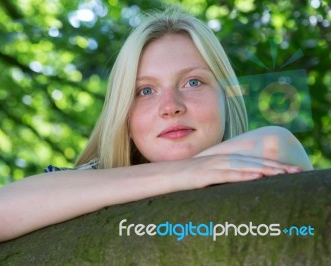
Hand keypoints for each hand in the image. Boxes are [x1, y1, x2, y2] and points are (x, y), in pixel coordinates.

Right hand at [162, 154, 301, 190]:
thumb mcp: (206, 175)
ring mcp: (213, 166)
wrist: (164, 175)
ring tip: (284, 174)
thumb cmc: (185, 178)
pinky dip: (244, 175)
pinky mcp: (205, 175)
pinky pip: (227, 174)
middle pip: (253, 162)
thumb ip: (221, 176)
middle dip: (276, 166)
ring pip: (244, 166)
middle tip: (296, 171)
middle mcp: (220, 159)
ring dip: (265, 170)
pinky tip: (258, 177)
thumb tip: (236, 183)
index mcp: (222, 159)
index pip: (251, 161)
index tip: (289, 170)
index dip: (271, 164)